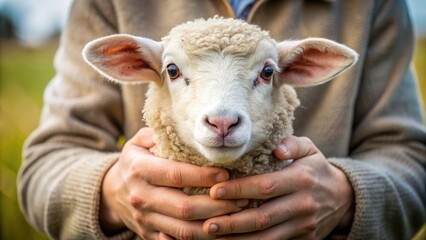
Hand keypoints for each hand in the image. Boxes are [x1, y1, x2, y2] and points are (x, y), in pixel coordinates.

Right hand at [99, 128, 247, 238]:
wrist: (111, 192)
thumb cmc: (135, 161)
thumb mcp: (140, 141)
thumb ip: (161, 134)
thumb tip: (191, 129)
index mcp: (139, 169)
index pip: (175, 174)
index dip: (202, 176)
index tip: (226, 174)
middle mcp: (140, 197)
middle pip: (184, 207)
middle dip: (217, 205)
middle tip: (241, 198)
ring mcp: (144, 219)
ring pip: (183, 229)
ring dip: (214, 224)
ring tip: (237, 214)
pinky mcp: (148, 235)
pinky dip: (200, 239)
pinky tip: (220, 230)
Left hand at [203, 135, 353, 238]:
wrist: (344, 198)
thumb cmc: (316, 169)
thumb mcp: (310, 149)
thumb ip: (293, 144)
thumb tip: (277, 149)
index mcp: (301, 179)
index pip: (265, 186)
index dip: (239, 189)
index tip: (215, 191)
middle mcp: (302, 204)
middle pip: (263, 216)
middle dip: (233, 221)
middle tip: (208, 223)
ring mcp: (304, 225)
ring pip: (267, 237)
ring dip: (239, 239)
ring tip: (215, 237)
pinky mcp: (303, 239)